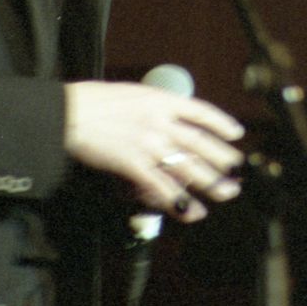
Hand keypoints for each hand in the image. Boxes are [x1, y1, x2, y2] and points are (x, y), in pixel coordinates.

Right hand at [63, 80, 243, 222]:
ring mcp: (149, 143)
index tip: (236, 133)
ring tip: (227, 192)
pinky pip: (162, 186)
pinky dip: (179, 201)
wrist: (70, 112)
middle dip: (222, 158)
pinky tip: (192, 211)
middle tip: (236, 170)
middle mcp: (160, 121)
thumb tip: (166, 115)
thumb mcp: (131, 94)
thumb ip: (152, 106)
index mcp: (160, 100)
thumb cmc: (94, 101)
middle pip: (200, 142)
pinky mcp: (134, 164)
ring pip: (188, 166)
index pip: (200, 112)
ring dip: (211, 182)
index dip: (221, 123)